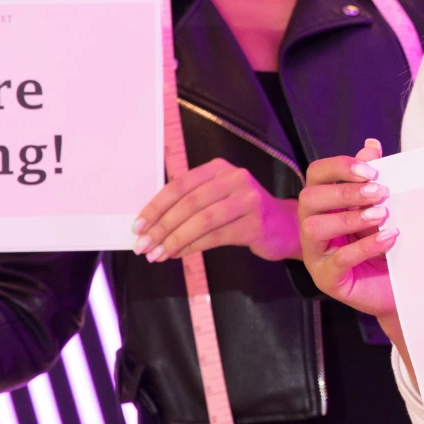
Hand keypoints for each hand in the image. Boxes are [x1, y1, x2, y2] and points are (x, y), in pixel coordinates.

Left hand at [133, 158, 299, 261]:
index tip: (138, 226)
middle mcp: (235, 179)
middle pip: (189, 203)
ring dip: (175, 239)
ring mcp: (248, 200)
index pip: (180, 185)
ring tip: (157, 255)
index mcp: (219, 169)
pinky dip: (192, 246)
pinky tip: (178, 254)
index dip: (156, 206)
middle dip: (162, 226)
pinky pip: (216, 237)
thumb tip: (151, 226)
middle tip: (144, 246)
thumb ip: (190, 204)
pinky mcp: (255, 224)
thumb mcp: (218, 198)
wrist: (285, 226)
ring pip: (202, 221)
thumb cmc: (243, 213)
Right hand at [298, 139, 397, 319]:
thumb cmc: (383, 243)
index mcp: (322, 202)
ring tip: (382, 215)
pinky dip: (364, 246)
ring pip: (314, 227)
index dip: (340, 167)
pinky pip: (338, 259)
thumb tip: (371, 146)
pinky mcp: (325, 278)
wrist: (398, 286)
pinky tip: (388, 238)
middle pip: (309, 198)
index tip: (371, 171)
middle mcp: (311, 224)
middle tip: (380, 192)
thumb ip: (371, 179)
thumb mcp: (379, 207)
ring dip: (351, 217)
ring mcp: (314, 253)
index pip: (316, 173)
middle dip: (345, 192)